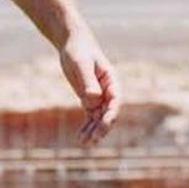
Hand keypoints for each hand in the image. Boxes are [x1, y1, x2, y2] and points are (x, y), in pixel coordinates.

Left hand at [59, 30, 119, 144]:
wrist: (73, 44)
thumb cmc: (78, 51)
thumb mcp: (80, 64)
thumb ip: (88, 81)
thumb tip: (93, 100)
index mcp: (111, 80)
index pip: (115, 100)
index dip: (111, 114)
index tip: (104, 124)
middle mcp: (108, 90)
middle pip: (108, 112)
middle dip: (102, 127)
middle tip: (93, 140)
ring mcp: (99, 95)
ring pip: (98, 117)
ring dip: (93, 130)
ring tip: (85, 143)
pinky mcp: (88, 98)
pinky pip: (89, 115)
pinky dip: (86, 126)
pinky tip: (81, 138)